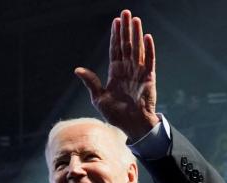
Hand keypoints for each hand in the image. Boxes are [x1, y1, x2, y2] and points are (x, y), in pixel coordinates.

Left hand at [74, 9, 159, 140]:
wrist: (132, 126)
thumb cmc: (116, 115)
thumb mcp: (99, 98)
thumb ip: (91, 82)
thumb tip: (77, 69)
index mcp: (115, 72)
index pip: (115, 49)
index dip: (115, 35)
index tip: (116, 21)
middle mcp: (128, 69)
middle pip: (127, 44)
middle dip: (126, 28)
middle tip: (126, 12)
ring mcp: (139, 72)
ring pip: (138, 48)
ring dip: (137, 34)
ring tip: (136, 19)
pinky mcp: (148, 78)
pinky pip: (149, 60)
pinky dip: (149, 49)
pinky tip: (147, 36)